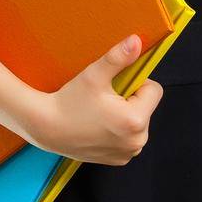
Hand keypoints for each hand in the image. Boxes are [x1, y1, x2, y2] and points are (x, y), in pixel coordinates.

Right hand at [26, 36, 162, 165]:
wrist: (47, 128)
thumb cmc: (69, 101)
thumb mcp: (94, 75)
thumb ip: (119, 57)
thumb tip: (137, 41)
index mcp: (135, 120)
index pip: (154, 91)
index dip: (137, 82)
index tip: (116, 85)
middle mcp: (137, 142)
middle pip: (147, 107)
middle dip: (131, 100)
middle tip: (105, 99)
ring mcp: (128, 153)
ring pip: (138, 122)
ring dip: (125, 115)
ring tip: (100, 113)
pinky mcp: (119, 160)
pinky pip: (129, 138)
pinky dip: (118, 131)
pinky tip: (99, 126)